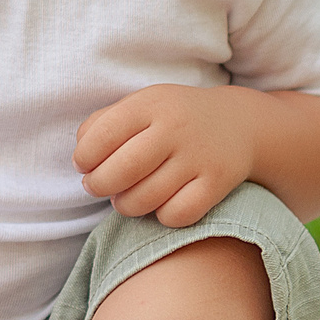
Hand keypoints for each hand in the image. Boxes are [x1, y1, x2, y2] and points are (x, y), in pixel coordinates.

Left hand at [73, 84, 254, 227]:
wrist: (239, 123)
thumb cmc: (174, 118)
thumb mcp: (141, 105)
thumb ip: (103, 123)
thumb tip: (81, 155)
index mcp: (151, 104)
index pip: (102, 134)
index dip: (84, 157)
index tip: (84, 165)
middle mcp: (175, 128)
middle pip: (122, 170)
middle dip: (99, 185)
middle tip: (97, 186)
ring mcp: (199, 156)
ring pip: (146, 198)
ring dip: (125, 205)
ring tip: (125, 198)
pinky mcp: (218, 183)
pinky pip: (177, 214)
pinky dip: (162, 216)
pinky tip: (160, 204)